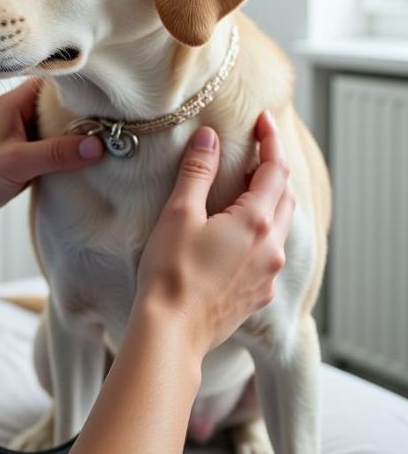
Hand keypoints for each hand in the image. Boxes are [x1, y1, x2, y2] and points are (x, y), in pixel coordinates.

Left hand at [0, 78, 103, 231]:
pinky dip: (69, 156)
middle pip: (61, 107)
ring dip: (78, 138)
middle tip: (118, 121)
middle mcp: (19, 117)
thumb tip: (97, 145)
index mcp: (14, 104)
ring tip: (111, 140)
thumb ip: (57, 153)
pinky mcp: (24, 161)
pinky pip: (54, 152)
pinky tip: (88, 163)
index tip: (109, 92)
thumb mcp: (18, 162)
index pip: (54, 83)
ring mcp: (22, 139)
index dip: (80, 85)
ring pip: (59, 131)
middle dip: (86, 114)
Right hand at [135, 111, 294, 355]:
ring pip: (279, 225)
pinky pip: (269, 252)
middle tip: (253, 149)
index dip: (270, 141)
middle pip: (283, 196)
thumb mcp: (179, 214)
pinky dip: (261, 229)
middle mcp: (270, 247)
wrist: (171, 333)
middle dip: (272, 169)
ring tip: (246, 185)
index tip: (262, 120)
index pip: (274, 170)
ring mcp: (267, 274)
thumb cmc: (170, 272)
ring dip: (269, 199)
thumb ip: (197, 172)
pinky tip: (238, 231)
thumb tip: (209, 137)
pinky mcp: (257, 294)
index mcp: (255, 222)